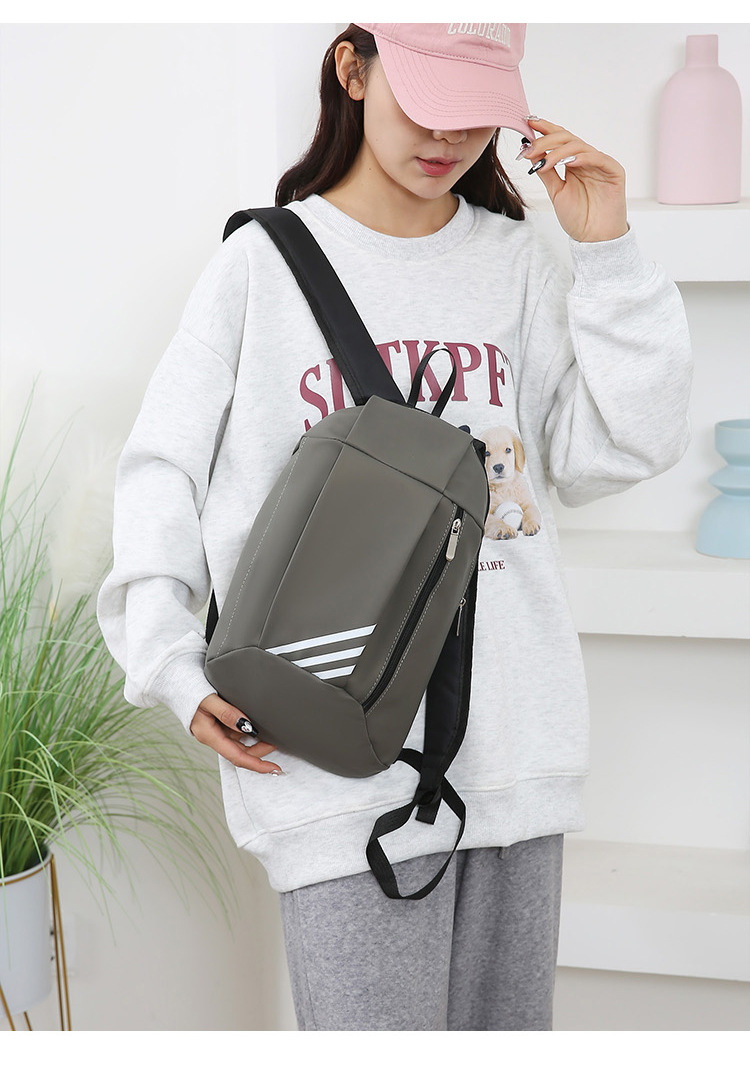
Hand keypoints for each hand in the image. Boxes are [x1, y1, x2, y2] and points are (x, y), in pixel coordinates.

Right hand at [190, 692, 283, 773]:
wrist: (177, 684)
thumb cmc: (190, 691)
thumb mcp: (209, 700)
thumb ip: (227, 713)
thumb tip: (246, 726)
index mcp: (209, 735)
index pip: (236, 757)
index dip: (256, 764)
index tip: (273, 768)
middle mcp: (213, 737)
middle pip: (240, 753)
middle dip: (259, 752)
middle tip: (275, 744)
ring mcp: (215, 731)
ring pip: (239, 744)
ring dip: (255, 742)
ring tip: (270, 735)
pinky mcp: (218, 724)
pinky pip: (235, 733)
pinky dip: (248, 732)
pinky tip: (256, 726)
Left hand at [520, 117, 628, 242]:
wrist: (594, 238)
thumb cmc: (578, 217)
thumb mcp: (556, 192)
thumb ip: (546, 172)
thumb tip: (529, 152)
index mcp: (573, 163)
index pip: (559, 139)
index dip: (545, 128)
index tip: (528, 122)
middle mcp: (587, 159)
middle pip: (567, 139)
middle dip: (546, 140)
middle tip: (530, 148)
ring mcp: (600, 164)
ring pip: (579, 146)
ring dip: (559, 152)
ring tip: (544, 161)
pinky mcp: (614, 171)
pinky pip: (598, 158)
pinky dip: (582, 158)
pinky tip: (569, 163)